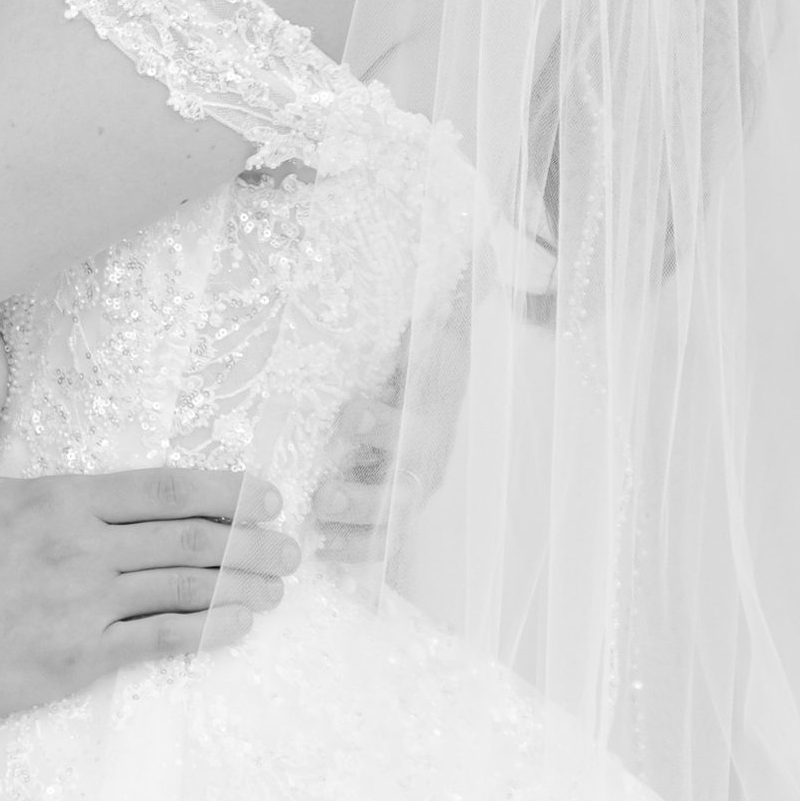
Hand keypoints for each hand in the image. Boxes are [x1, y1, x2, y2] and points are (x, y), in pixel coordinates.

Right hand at [0, 325, 299, 717]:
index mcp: (62, 498)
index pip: (162, 489)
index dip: (223, 493)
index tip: (264, 497)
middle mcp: (84, 547)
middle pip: (187, 539)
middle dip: (248, 543)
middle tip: (291, 547)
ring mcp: (85, 605)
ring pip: (182, 588)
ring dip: (239, 585)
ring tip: (276, 587)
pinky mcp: (77, 657)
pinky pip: (157, 641)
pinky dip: (204, 630)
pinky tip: (236, 625)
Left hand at [312, 277, 472, 558]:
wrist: (432, 376)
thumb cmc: (421, 346)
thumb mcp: (432, 315)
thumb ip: (451, 284)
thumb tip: (481, 244)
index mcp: (438, 398)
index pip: (420, 414)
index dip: (387, 421)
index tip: (347, 417)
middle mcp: (431, 446)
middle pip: (407, 478)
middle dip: (369, 493)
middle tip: (325, 494)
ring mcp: (417, 480)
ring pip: (396, 515)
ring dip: (360, 526)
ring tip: (318, 524)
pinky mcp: (399, 505)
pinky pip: (386, 539)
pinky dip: (360, 552)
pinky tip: (326, 556)